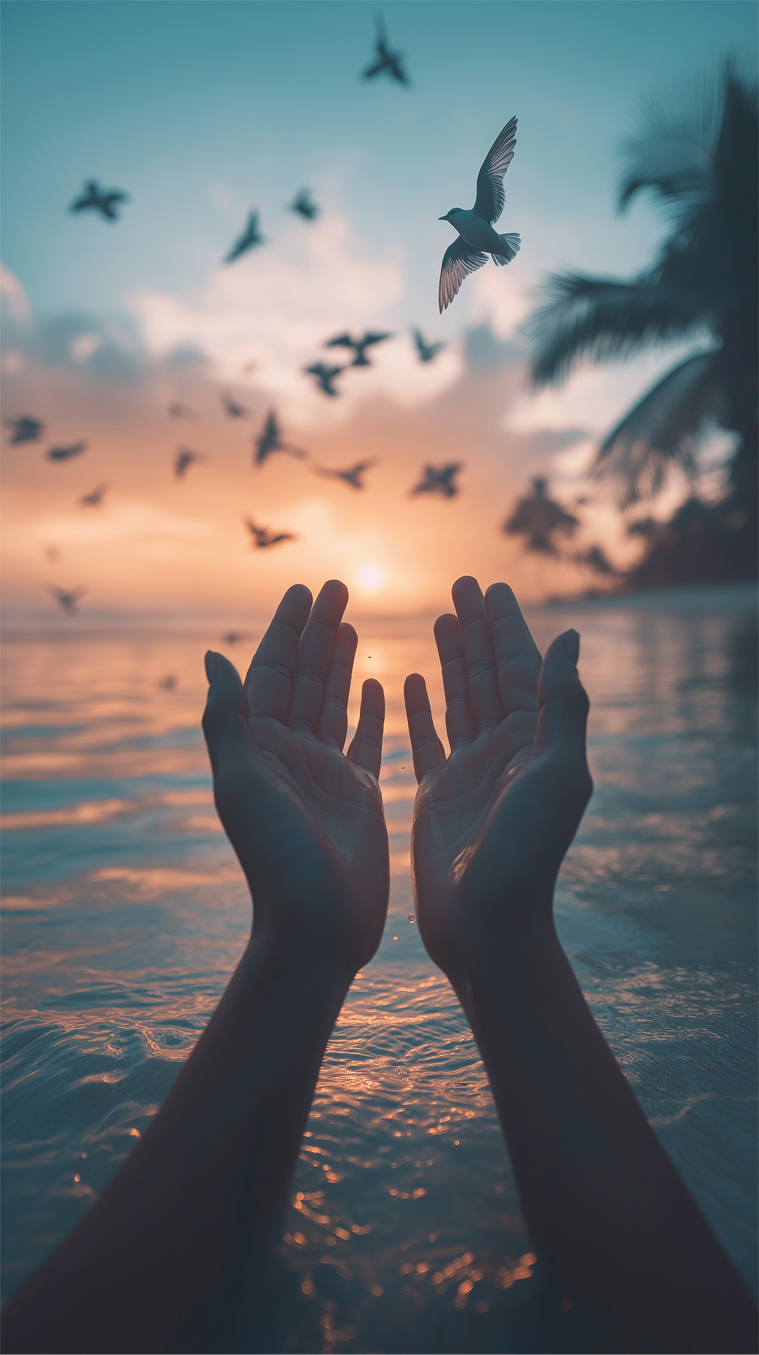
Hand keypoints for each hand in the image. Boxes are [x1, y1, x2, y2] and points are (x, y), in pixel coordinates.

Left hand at [202, 580, 388, 972]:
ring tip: (352, 620)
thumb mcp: (243, 786)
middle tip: (338, 587)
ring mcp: (324, 773)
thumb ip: (227, 721)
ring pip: (334, 701)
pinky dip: (372, 709)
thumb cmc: (276, 861)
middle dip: (319, 631)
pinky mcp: (357, 795)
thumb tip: (213, 656)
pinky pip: (366, 739)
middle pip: (305, 678)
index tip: (306, 589)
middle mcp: (289, 754)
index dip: (289, 629)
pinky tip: (380, 681)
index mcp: (259, 746)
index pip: (275, 672)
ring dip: (341, 660)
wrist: (315, 929)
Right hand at [403, 576, 591, 978]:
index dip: (504, 625)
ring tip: (439, 617)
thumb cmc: (524, 855)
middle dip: (477, 628)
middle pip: (489, 675)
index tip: (487, 585)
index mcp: (534, 742)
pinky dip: (418, 708)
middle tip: (461, 584)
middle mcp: (505, 752)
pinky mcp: (438, 795)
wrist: (488, 926)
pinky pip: (427, 739)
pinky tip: (405, 680)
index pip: (519, 668)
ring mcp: (471, 773)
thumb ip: (562, 704)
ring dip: (451, 658)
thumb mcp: (557, 774)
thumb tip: (568, 635)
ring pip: (459, 700)